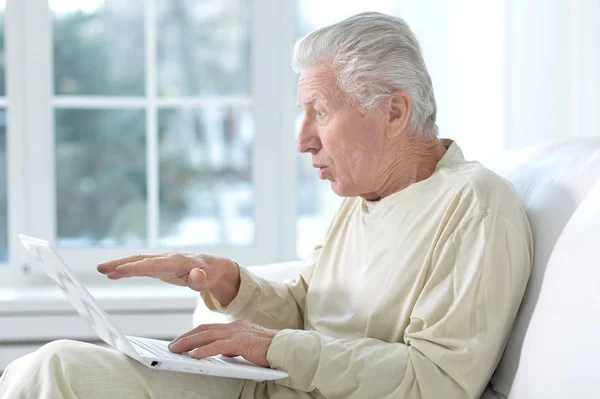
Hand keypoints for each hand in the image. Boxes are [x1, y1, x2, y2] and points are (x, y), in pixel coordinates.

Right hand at [96, 253, 240, 305]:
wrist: (213, 266)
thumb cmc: (211, 272)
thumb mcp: (209, 278)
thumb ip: (201, 279)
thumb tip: (196, 277)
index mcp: (177, 261)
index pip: (153, 264)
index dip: (136, 267)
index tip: (119, 269)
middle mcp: (167, 259)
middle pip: (140, 259)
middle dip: (121, 263)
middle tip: (101, 268)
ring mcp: (162, 262)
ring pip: (137, 261)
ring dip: (119, 265)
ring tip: (101, 270)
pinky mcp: (159, 267)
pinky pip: (140, 267)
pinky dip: (126, 270)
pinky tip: (113, 275)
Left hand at [169, 320, 277, 367]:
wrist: (287, 348)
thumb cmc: (269, 350)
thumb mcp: (247, 346)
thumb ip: (234, 347)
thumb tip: (222, 353)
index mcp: (235, 326)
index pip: (209, 328)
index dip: (192, 334)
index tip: (180, 341)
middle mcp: (235, 326)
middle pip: (204, 330)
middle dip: (185, 337)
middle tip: (171, 345)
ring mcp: (238, 332)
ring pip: (208, 336)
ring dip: (189, 343)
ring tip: (175, 350)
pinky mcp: (242, 342)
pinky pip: (218, 346)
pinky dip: (204, 350)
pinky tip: (194, 355)